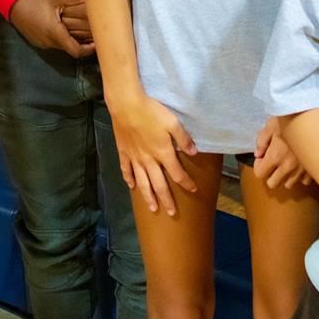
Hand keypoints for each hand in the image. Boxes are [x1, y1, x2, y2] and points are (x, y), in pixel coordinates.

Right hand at [9, 0, 93, 56]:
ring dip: (77, 38)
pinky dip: (67, 37)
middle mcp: (49, 41)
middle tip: (99, 31)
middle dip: (86, 39)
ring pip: (65, 44)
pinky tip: (73, 28)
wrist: (11, 0)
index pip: (76, 50)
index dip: (90, 49)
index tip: (99, 41)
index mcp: (54, 32)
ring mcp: (44, 43)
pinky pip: (58, 42)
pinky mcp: (40, 40)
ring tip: (89, 29)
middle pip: (73, 46)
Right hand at [110, 92, 198, 215]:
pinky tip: (132, 186)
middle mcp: (149, 160)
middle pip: (159, 184)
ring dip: (148, 196)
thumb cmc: (152, 112)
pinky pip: (126, 170)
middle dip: (167, 200)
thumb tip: (194, 153)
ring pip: (142, 182)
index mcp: (163, 153)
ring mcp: (135, 158)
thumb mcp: (173, 122)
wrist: (126, 105)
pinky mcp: (124, 152)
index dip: (186, 183)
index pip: (177, 173)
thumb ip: (183, 139)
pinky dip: (129, 180)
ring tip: (153, 208)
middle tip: (172, 213)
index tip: (193, 190)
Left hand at [252, 117, 311, 189]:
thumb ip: (262, 141)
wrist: (313, 118)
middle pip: (273, 184)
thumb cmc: (291, 118)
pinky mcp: (313, 169)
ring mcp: (301, 170)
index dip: (259, 166)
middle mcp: (287, 166)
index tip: (263, 157)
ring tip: (288, 164)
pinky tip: (300, 165)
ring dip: (286, 176)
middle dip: (270, 174)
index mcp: (275, 156)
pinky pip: (304, 181)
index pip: (259, 174)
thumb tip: (258, 154)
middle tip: (274, 162)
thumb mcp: (271, 125)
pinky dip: (301, 176)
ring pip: (289, 184)